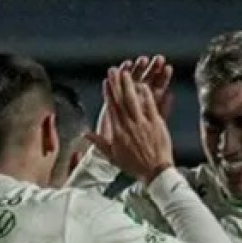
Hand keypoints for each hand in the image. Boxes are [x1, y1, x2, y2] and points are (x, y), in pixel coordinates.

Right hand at [84, 65, 174, 183]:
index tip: (106, 82)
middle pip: (121, 101)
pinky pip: (151, 104)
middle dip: (117, 84)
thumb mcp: (113, 157)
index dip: (108, 94)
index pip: (111, 109)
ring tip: (127, 73)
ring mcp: (143, 123)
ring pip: (135, 100)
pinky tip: (144, 84)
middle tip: (114, 70)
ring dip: (130, 85)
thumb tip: (85, 135)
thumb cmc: (135, 166)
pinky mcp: (156, 123)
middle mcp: (129, 125)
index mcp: (118, 132)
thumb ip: (99, 143)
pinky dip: (147, 94)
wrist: (155, 172)